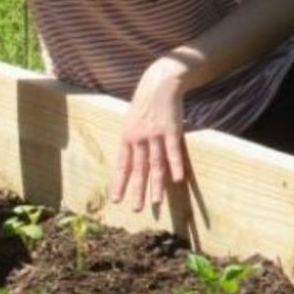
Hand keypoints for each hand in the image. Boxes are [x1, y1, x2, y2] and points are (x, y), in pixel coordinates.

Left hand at [110, 59, 187, 210]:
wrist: (158, 83)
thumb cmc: (145, 103)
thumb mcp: (131, 121)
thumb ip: (131, 139)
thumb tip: (130, 156)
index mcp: (126, 138)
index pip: (122, 165)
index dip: (120, 183)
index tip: (117, 199)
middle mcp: (138, 139)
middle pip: (138, 170)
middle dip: (137, 191)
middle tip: (136, 210)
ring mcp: (154, 135)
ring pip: (155, 165)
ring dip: (155, 185)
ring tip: (156, 203)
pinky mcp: (170, 130)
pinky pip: (173, 152)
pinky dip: (175, 166)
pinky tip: (176, 181)